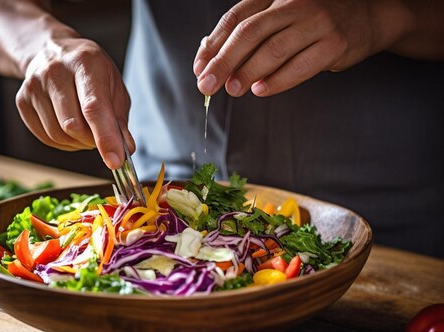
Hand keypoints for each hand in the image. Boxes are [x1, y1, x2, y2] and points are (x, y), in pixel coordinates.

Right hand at [16, 37, 131, 168]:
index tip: (115, 161)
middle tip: (101, 135)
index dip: (105, 137)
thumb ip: (119, 118)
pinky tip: (69, 129)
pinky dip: (63, 142)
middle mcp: (55, 71)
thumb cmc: (90, 71)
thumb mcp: (113, 85)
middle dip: (91, 140)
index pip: (93, 107)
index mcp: (84, 62)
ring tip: (85, 130)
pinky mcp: (22, 100)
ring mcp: (34, 86)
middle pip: (72, 126)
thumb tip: (124, 149)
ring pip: (57, 135)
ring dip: (77, 143)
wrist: (53, 51)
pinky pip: (45, 137)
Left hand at [194, 0, 392, 96]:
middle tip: (207, 84)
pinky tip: (260, 89)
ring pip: (274, 49)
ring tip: (232, 89)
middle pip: (250, 32)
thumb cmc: (312, 24)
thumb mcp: (279, 19)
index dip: (213, 45)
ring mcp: (316, 21)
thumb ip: (248, 35)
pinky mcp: (334, 43)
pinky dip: (276, 80)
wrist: (366, 19)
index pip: (236, 18)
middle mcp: (294, 3)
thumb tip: (208, 58)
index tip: (199, 68)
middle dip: (224, 61)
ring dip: (248, 72)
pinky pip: (299, 66)